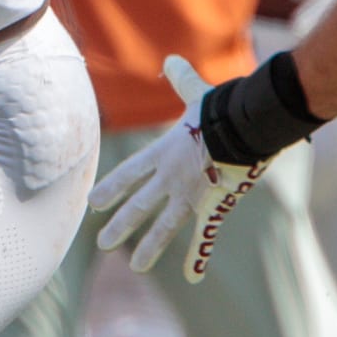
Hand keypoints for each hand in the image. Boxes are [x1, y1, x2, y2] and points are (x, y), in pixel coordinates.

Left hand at [90, 56, 266, 281]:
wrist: (243, 126)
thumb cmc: (221, 107)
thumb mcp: (196, 92)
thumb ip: (181, 79)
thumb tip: (171, 60)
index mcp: (164, 152)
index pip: (129, 172)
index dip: (111, 187)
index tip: (94, 202)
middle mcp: (171, 177)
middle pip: (140, 205)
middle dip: (121, 224)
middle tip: (103, 242)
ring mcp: (190, 194)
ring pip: (165, 226)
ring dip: (150, 247)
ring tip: (137, 266)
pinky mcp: (213, 204)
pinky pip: (204, 235)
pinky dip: (198, 256)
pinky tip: (191, 277)